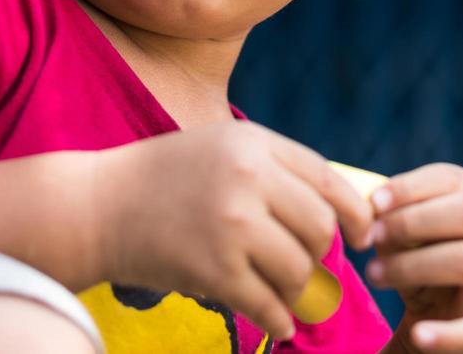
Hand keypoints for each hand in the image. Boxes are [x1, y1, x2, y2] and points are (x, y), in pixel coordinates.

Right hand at [101, 121, 372, 339]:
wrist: (100, 205)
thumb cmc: (165, 175)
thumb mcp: (222, 145)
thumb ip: (275, 168)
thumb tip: (337, 214)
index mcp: (253, 142)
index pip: (329, 180)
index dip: (357, 213)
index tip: (362, 237)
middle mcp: (248, 177)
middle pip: (320, 228)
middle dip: (322, 254)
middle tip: (310, 266)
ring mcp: (232, 224)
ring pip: (299, 270)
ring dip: (299, 289)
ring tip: (286, 292)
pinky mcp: (214, 270)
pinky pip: (271, 305)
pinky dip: (281, 318)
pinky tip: (278, 319)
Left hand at [365, 163, 462, 352]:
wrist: (446, 312)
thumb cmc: (422, 252)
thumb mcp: (409, 230)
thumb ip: (394, 216)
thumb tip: (370, 211)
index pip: (449, 178)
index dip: (410, 188)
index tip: (375, 202)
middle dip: (412, 223)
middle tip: (372, 237)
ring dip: (411, 267)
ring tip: (374, 275)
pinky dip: (447, 334)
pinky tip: (418, 335)